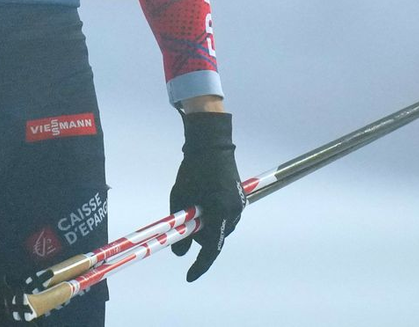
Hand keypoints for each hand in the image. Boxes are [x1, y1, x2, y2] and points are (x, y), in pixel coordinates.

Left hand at [169, 111, 244, 281]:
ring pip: (221, 227)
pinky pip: (225, 215)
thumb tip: (179, 251)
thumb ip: (181, 225)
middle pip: (215, 237)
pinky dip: (213, 216)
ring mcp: (239, 204)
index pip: (211, 248)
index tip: (189, 276)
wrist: (211, 143)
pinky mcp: (238, 198)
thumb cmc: (193, 168)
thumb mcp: (181, 196)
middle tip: (183, 227)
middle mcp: (234, 211)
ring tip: (191, 210)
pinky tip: (202, 203)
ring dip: (206, 226)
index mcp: (220, 211)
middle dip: (198, 237)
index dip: (200, 265)